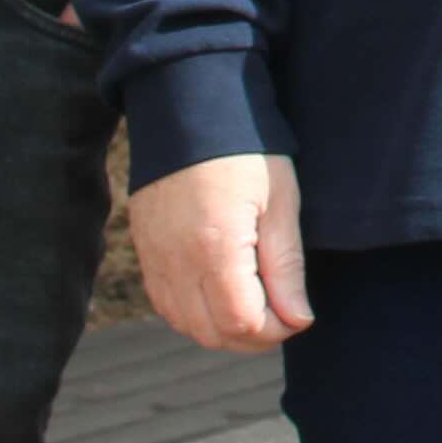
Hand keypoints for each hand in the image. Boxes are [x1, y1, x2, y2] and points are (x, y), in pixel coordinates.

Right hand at [133, 153, 309, 352]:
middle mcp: (176, 260)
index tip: (297, 313)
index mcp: (214, 247)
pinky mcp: (144, 249)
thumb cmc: (244, 148)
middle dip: (252, 336)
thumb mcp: (280, 201)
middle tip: (281, 312)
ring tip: (255, 302)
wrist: (188, 106)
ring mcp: (154, 257)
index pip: (243, 323)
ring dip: (222, 329)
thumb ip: (286, 266)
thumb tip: (297, 319)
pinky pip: (166, 303)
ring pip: (185, 324)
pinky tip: (221, 293)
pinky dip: (194, 313)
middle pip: (212, 334)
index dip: (276, 330)